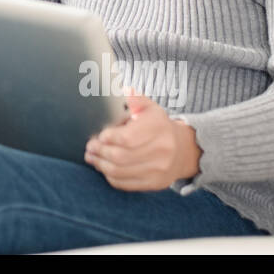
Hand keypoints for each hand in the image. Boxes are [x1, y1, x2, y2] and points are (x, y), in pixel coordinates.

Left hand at [83, 87, 201, 190]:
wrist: (183, 149)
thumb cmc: (158, 126)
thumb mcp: (149, 108)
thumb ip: (134, 99)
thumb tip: (121, 89)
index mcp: (158, 127)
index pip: (127, 138)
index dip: (109, 138)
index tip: (99, 135)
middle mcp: (162, 150)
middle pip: (121, 157)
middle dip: (100, 152)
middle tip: (90, 147)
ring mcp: (159, 169)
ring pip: (120, 172)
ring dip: (101, 165)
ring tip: (92, 157)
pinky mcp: (155, 183)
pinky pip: (126, 184)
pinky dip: (110, 177)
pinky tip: (103, 168)